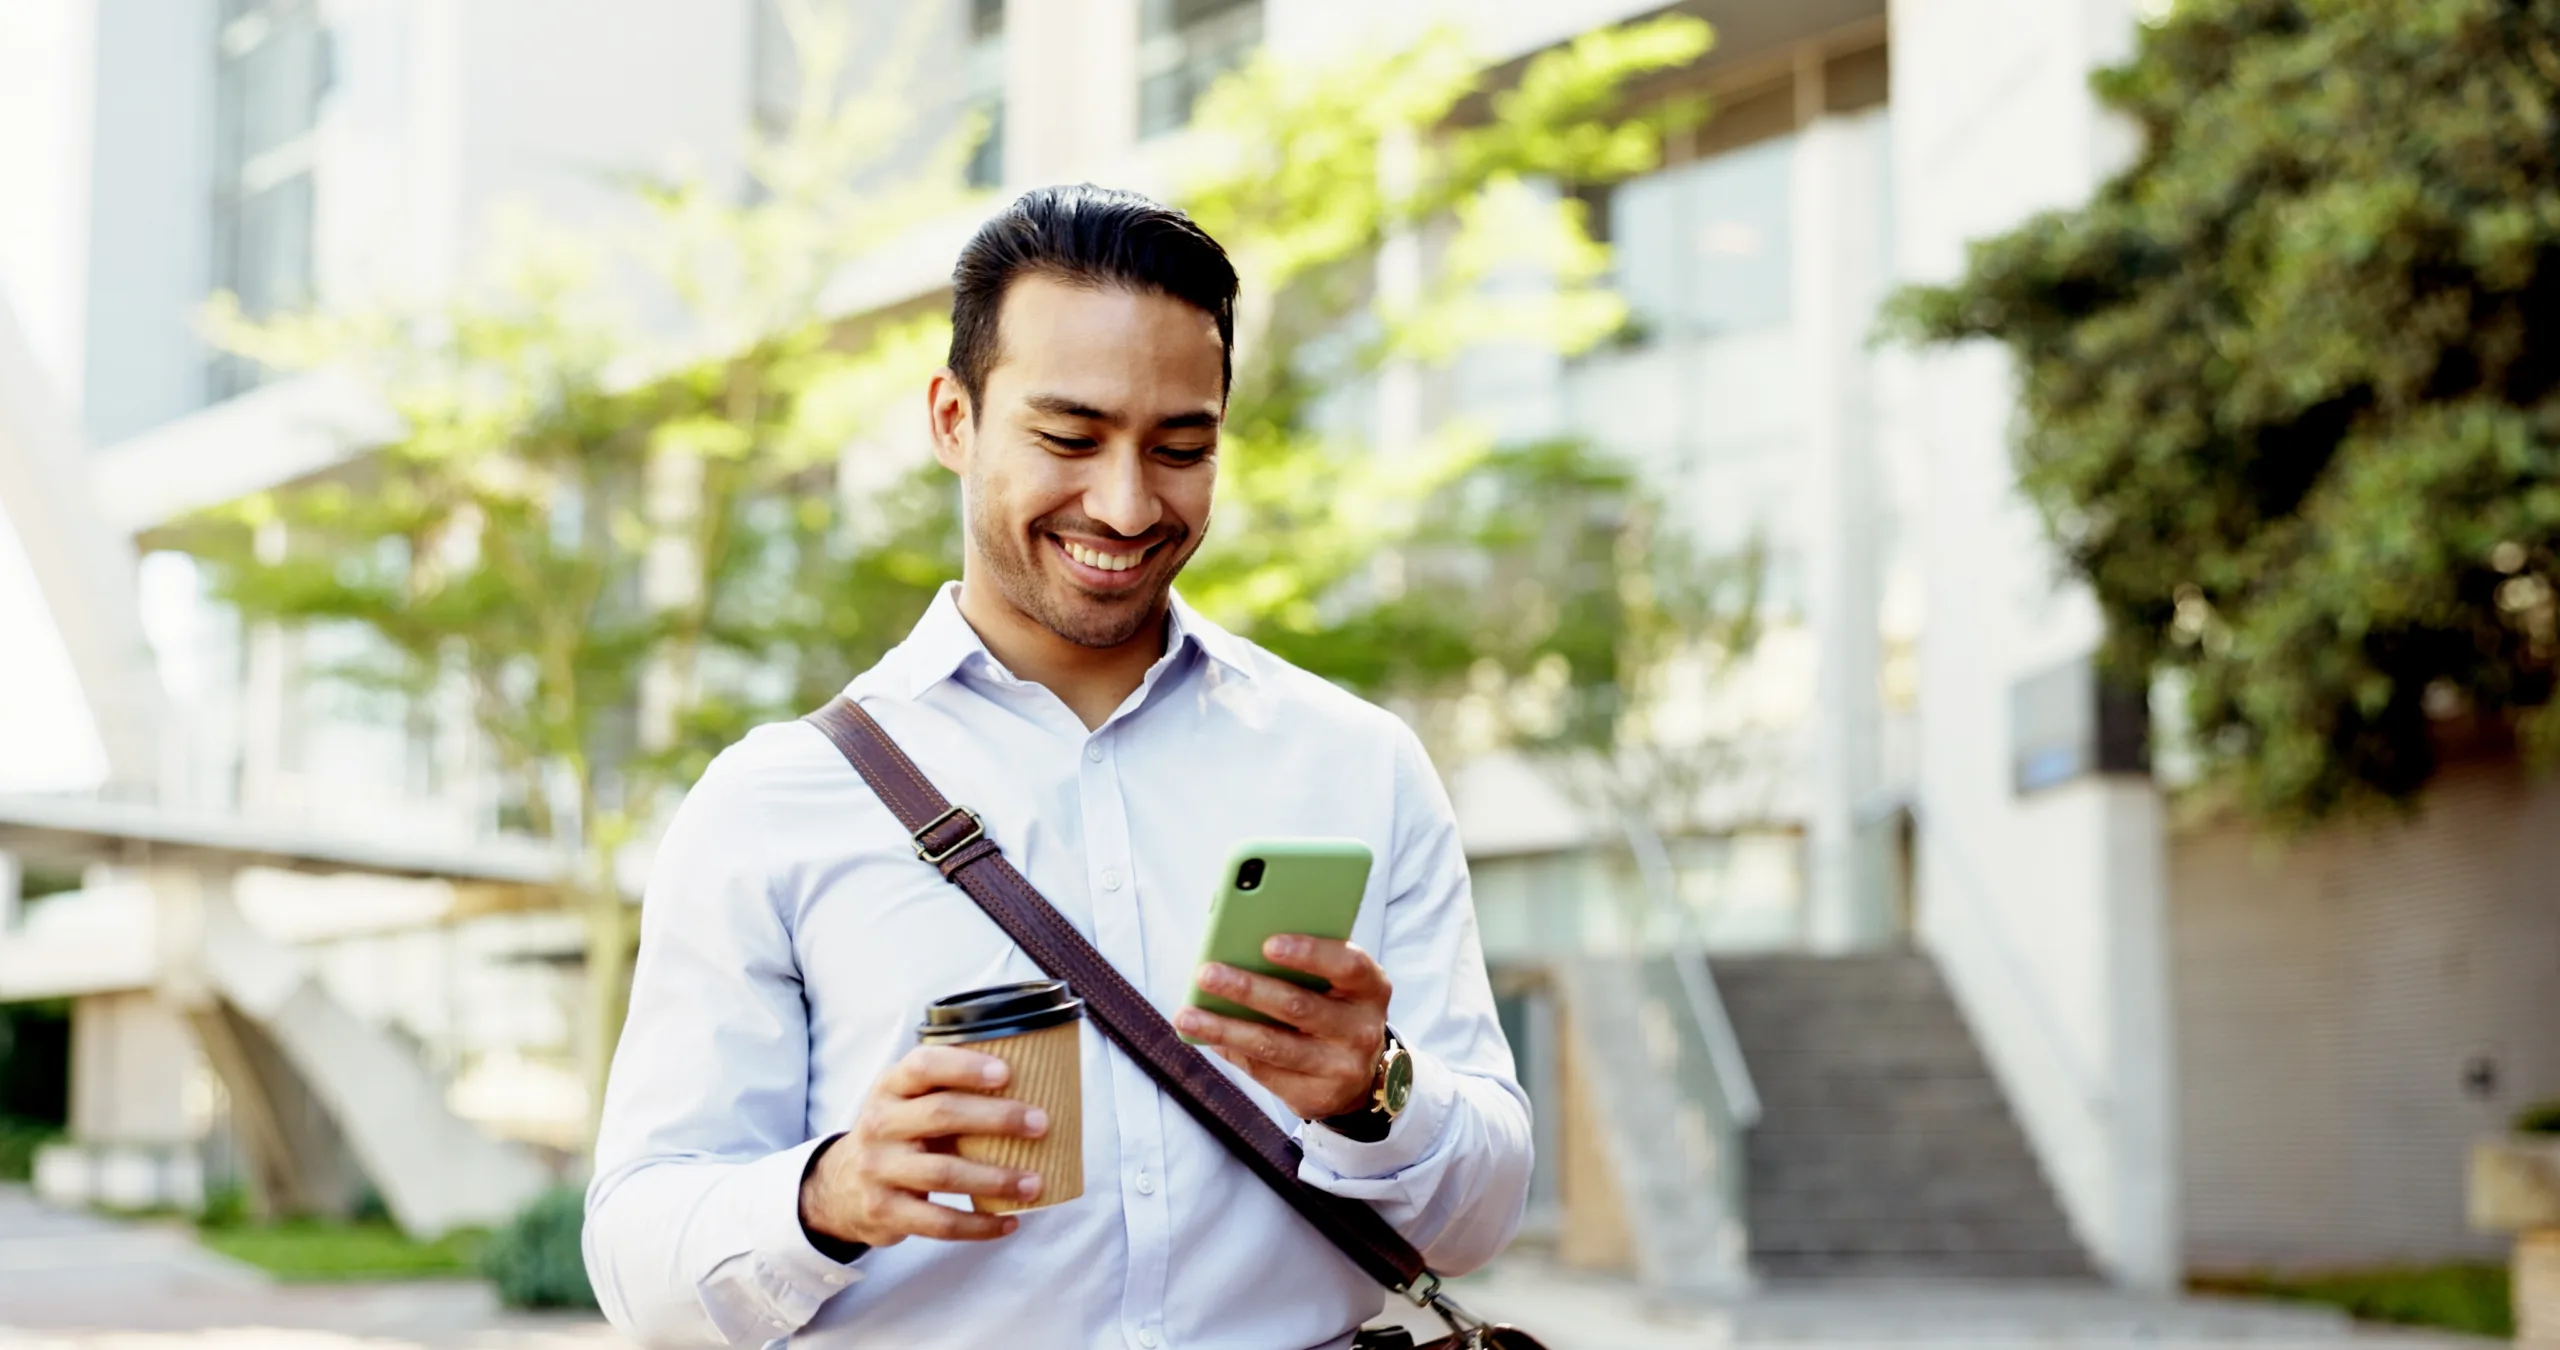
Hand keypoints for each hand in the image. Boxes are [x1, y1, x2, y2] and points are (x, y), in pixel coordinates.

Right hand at [799, 1044, 1048, 1248]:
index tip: (1006, 1073)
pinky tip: (1009, 1221)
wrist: (839, 1187)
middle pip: (941, 1114)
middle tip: (1041, 1124)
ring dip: (995, 1179)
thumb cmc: (897, 1135)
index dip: (964, 1067)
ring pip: (943, 1173)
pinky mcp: (884, 1211)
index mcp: (890, 1087)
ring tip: (1035, 1182)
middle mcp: (880, 1123)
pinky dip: (979, 1225)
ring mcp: (879, 1169)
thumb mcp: (906, 1102)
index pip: (923, 1066)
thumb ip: (949, 1090)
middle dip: (996, 1118)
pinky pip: (938, 1222)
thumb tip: (1033, 1083)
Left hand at [1173, 935, 1389, 1120]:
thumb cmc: (1337, 1009)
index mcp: (1371, 989)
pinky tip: (1206, 1035)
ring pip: (1274, 1046)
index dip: (1310, 953)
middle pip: (1299, 1007)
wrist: (1362, 1074)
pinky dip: (1231, 1050)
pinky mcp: (1317, 1097)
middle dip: (1248, 989)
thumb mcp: (1337, 984)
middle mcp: (1362, 1030)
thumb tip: (1238, 948)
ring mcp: (1341, 1068)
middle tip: (1206, 973)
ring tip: (1187, 1015)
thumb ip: (1307, 964)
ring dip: (1225, 1027)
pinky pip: (1264, 1072)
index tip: (1267, 943)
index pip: (1347, 965)